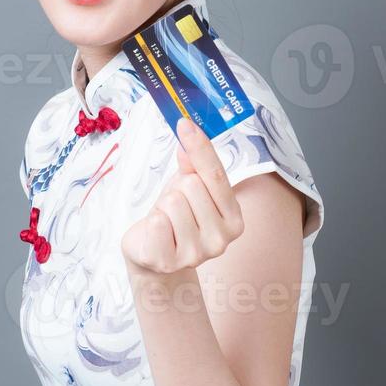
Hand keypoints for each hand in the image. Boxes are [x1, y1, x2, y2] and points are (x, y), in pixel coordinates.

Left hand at [122, 116, 245, 274]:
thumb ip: (193, 165)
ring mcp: (197, 254)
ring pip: (174, 202)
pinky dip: (151, 223)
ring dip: (163, 207)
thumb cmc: (175, 218)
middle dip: (177, 190)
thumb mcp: (187, 187)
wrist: (154, 255)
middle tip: (174, 208)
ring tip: (166, 222)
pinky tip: (157, 235)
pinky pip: (158, 222)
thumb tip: (189, 133)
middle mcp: (222, 240)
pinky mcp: (169, 262)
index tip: (185, 123)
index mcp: (233, 218)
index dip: (200, 147)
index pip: (216, 174)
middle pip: (192, 185)